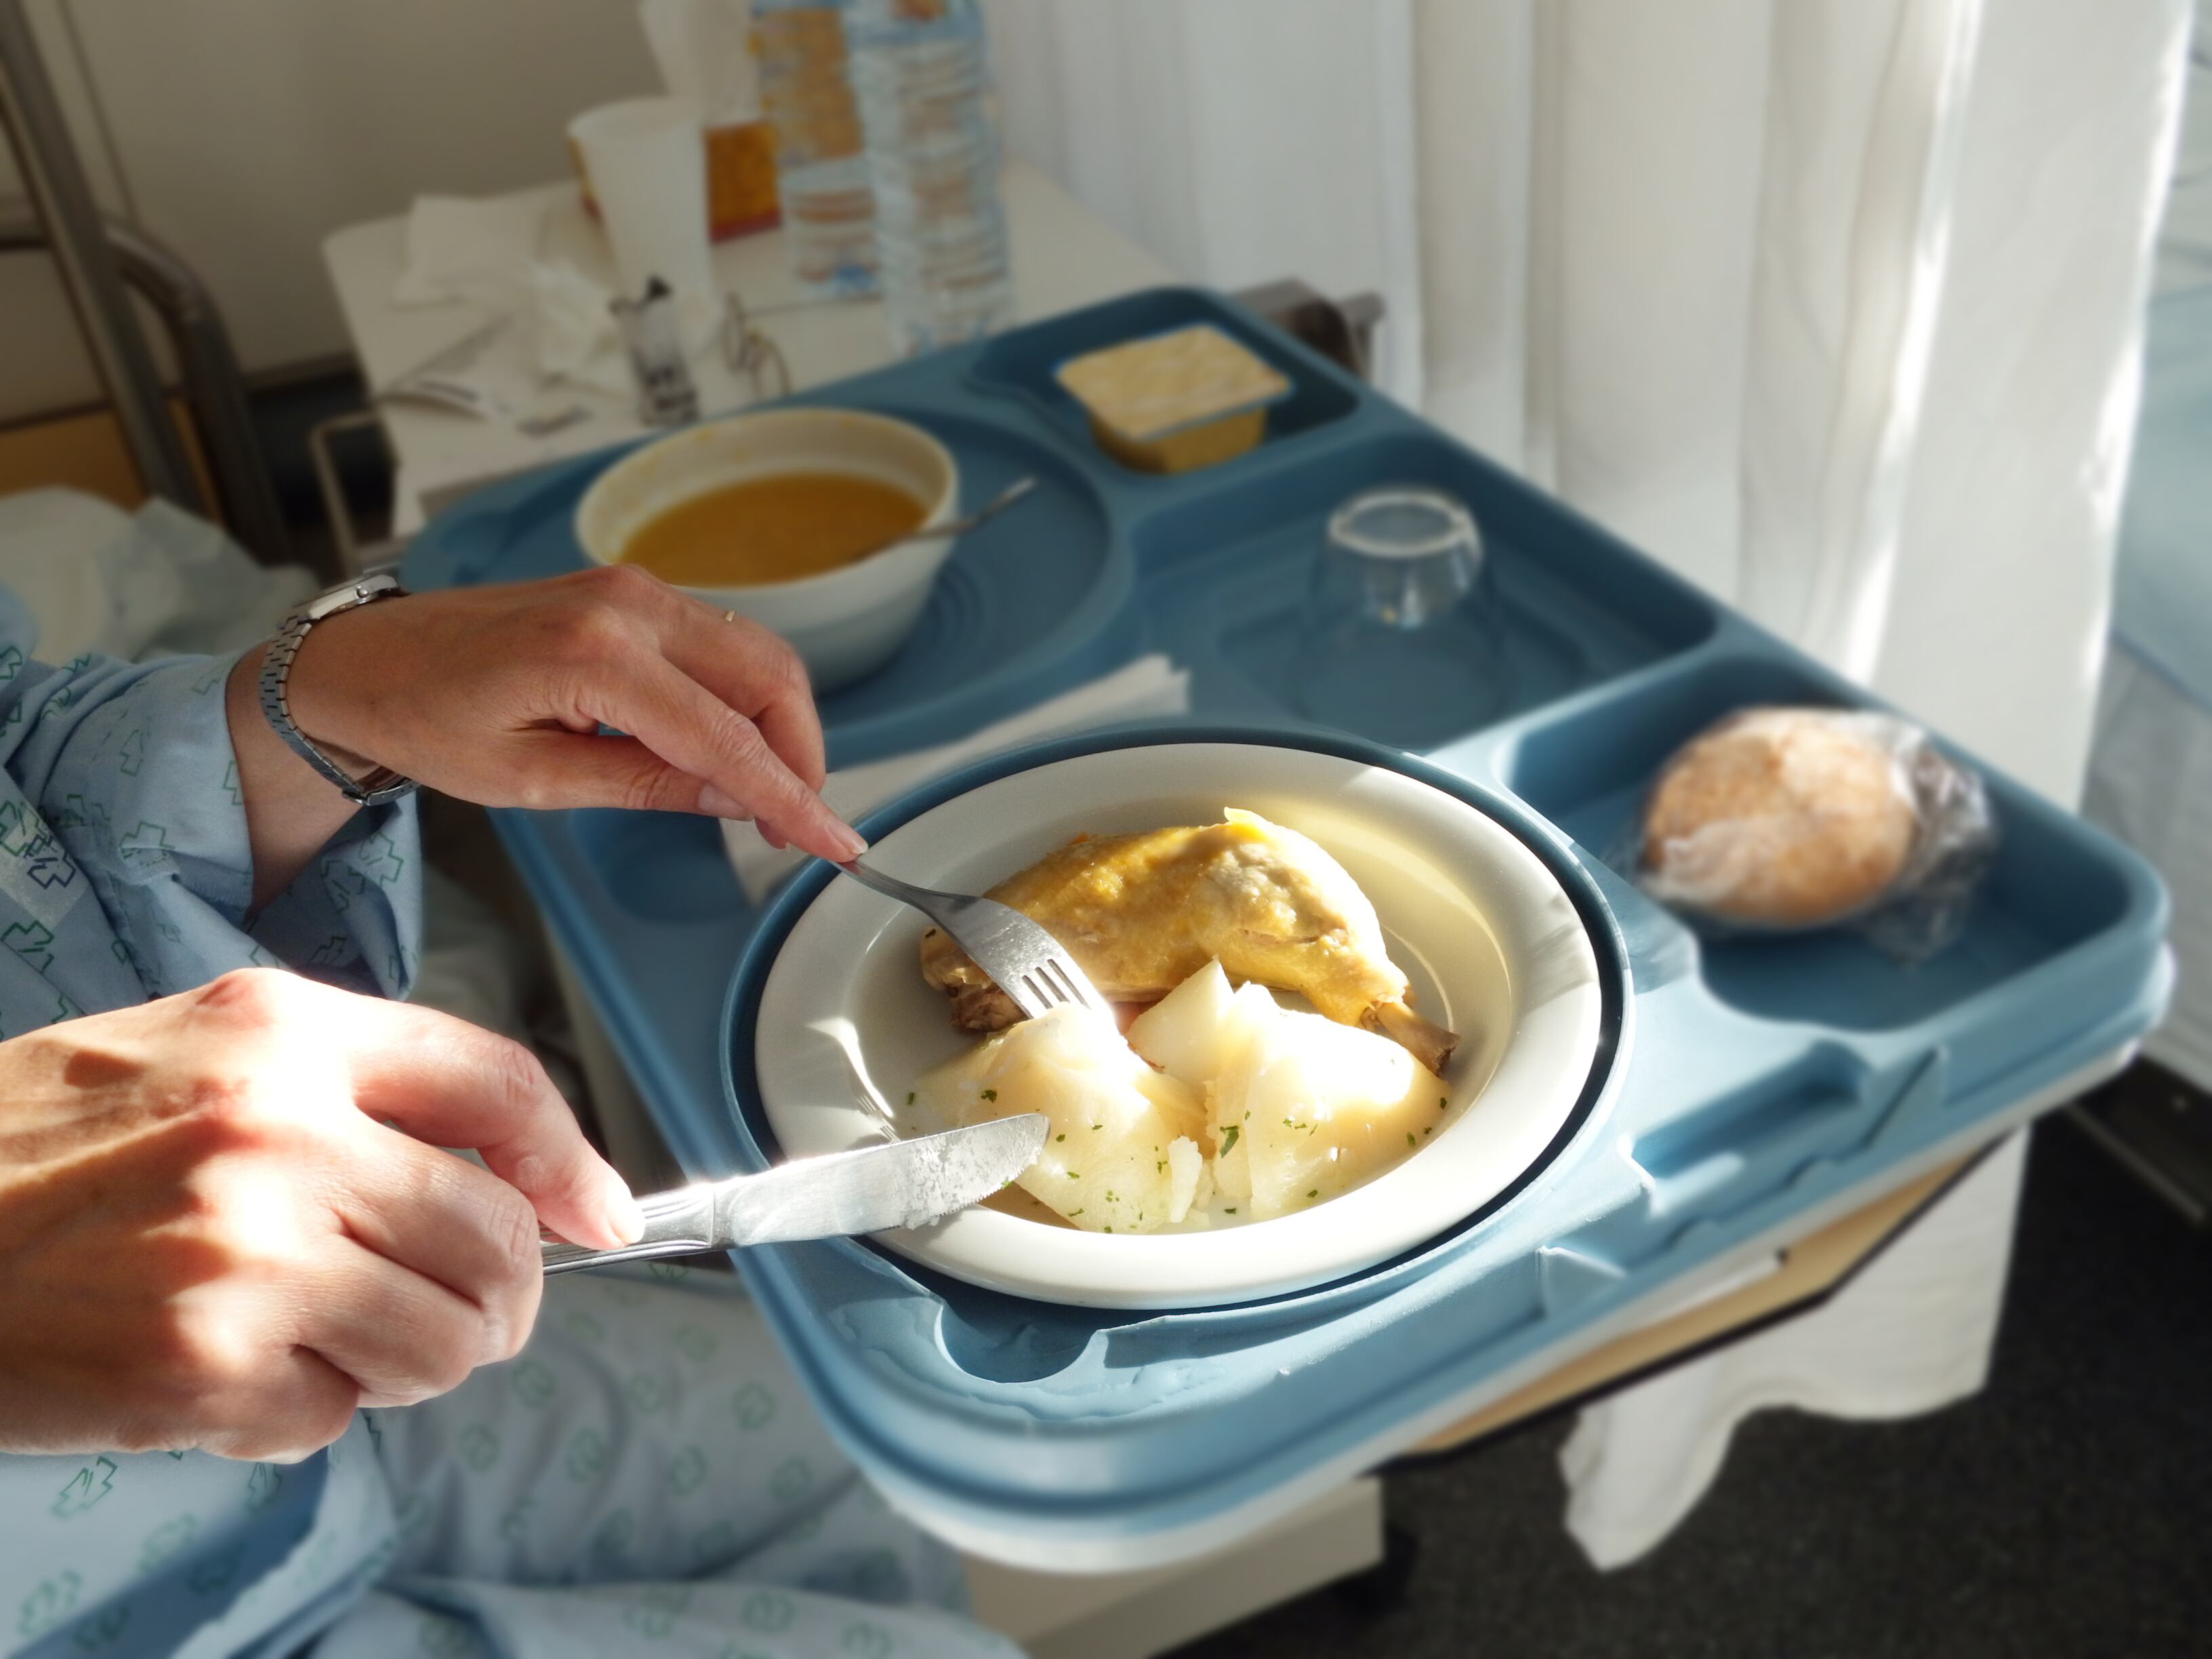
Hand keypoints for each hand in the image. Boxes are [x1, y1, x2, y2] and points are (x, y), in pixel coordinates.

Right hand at [0, 969, 641, 1460]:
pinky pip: (333, 1413)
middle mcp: (280, 1131)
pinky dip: (298, 1410)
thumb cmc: (43, 1147)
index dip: (574, 1160)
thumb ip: (357, 1094)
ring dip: (410, 1360)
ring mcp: (244, 1252)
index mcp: (286, 1034)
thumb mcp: (202, 1055)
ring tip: (319, 1339)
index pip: (498, 1082)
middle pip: (497, 1233)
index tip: (605, 1217)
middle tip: (453, 1313)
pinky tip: (219, 1368)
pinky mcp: (202, 1365)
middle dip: (501, 1295)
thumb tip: (522, 1182)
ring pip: (444, 1340)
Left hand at [273, 565, 864, 857]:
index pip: (727, 737)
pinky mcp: (634, 591)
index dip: (791, 797)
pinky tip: (729, 751)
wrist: (367, 658)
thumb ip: (644, 784)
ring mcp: (635, 589)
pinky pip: (723, 643)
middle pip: (768, 678)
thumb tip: (737, 799)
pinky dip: (747, 699)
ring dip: (779, 727)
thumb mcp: (532, 781)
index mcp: (594, 655)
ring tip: (765, 799)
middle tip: (797, 828)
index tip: (836, 843)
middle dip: (800, 756)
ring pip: (758, 655)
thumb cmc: (426, 719)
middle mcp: (628, 605)